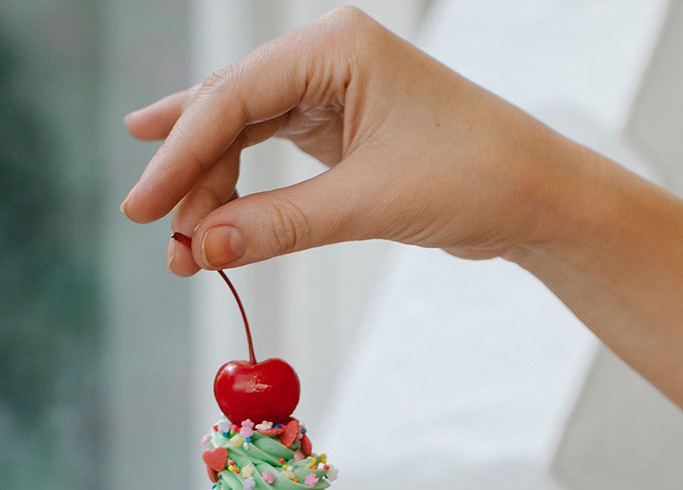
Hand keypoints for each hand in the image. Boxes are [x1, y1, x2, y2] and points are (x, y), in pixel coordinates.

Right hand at [121, 5, 580, 273]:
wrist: (540, 198)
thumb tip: (203, 249)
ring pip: (244, 135)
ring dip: (213, 191)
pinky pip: (271, 153)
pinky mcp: (342, 128)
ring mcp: (333, 90)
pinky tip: (204, 212)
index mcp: (336, 46)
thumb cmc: (476, 177)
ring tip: (183, 248)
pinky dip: (243, 192)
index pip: (233, 98)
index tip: (142, 208)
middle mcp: (328, 57)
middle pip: (229, 113)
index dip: (180, 156)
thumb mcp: (369, 203)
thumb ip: (280, 225)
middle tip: (159, 236)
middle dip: (193, 178)